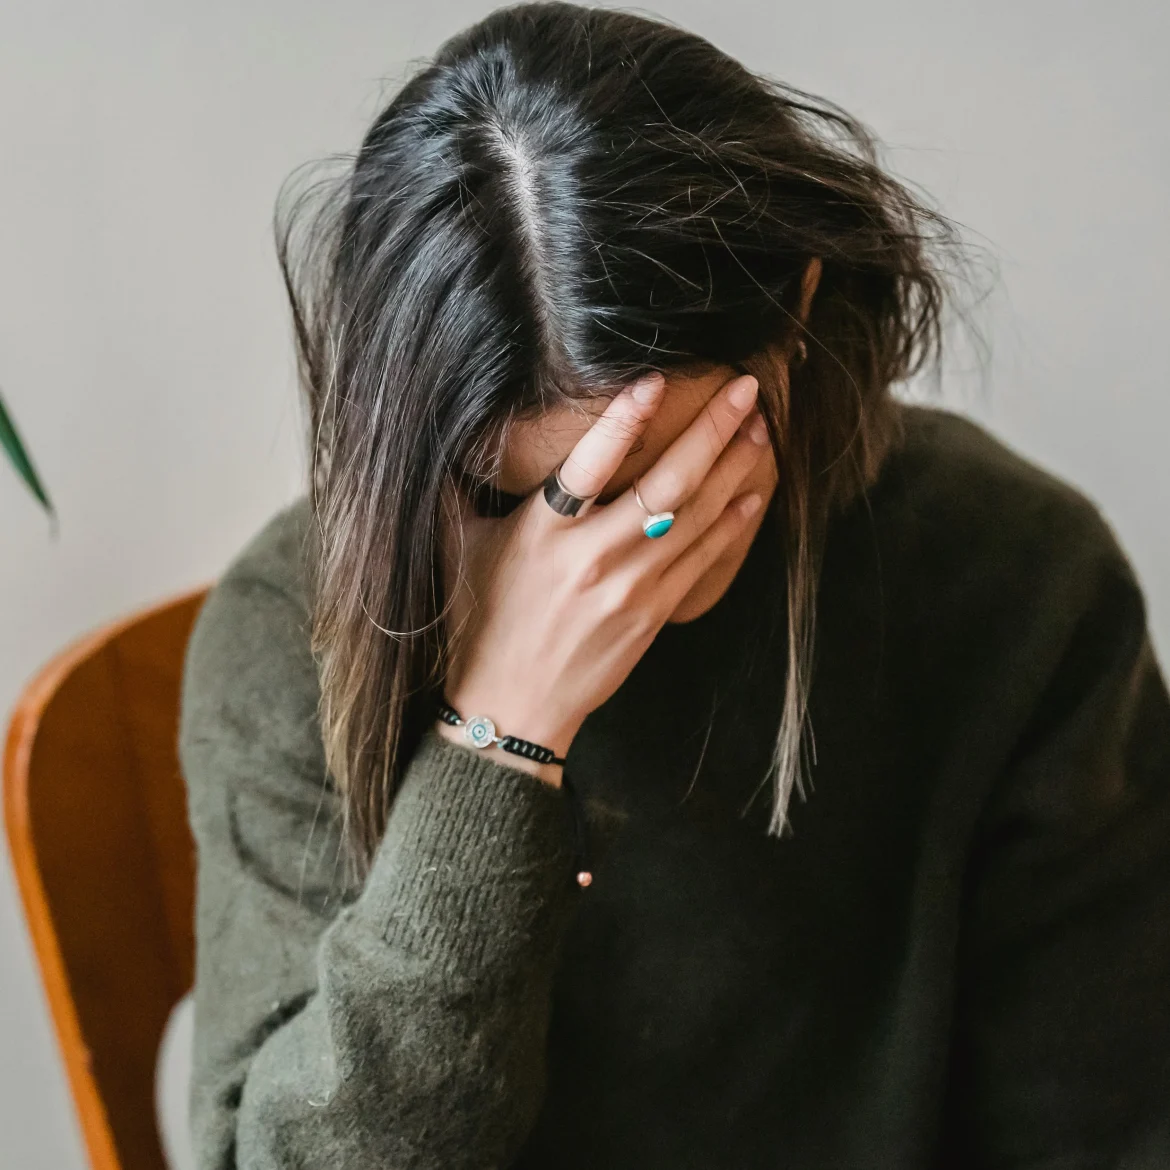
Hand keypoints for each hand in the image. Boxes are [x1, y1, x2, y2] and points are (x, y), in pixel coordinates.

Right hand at [437, 370, 769, 785]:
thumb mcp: (457, 548)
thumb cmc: (479, 624)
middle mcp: (593, 557)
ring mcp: (630, 587)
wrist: (512, 707)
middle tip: (746, 389)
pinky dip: (731, 524)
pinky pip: (701, 560)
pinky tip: (753, 493)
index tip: (655, 380)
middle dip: (712, 431)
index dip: (623, 420)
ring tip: (759, 428)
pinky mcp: (652, 614)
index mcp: (543, 533)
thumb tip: (447, 431)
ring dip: (733, 468)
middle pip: (667, 484)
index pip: (589, 464)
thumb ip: (457, 489)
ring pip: (695, 516)